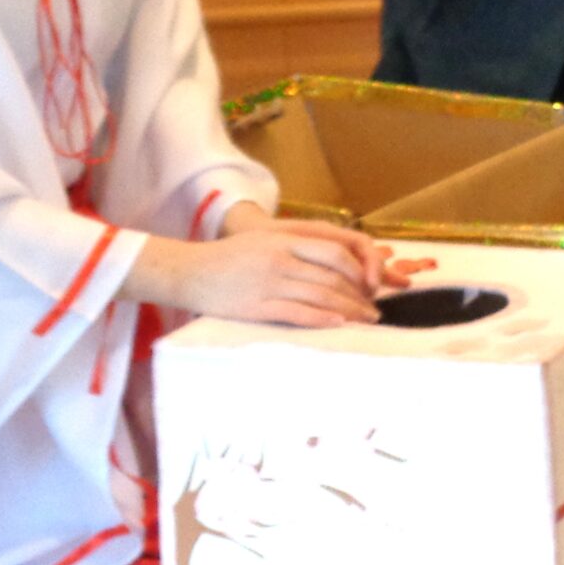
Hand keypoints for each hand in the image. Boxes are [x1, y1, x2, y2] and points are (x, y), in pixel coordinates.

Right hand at [128, 217, 392, 327]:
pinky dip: (322, 319)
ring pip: (320, 295)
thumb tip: (334, 262)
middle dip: (360, 294)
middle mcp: (280, 258)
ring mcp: (269, 282)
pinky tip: (339, 325)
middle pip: (333, 275)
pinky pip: (297, 313)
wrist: (189, 272)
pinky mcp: (257, 306)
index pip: (335, 252)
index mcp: (284, 239)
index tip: (371, 284)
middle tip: (374, 308)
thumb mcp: (264, 240)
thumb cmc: (228, 258)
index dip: (359, 269)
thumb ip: (297, 247)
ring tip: (365, 320)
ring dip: (348, 310)